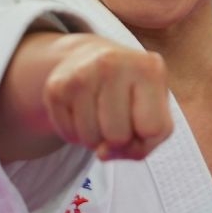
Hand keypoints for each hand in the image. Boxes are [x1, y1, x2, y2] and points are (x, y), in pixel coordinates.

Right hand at [42, 35, 173, 160]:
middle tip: (117, 116)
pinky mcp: (56, 88)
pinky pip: (69, 136)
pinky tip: (83, 112)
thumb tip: (102, 153)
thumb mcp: (155, 113)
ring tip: (100, 114)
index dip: (146, 136)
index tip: (141, 118)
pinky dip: (77, 134)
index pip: (152, 128)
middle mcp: (112, 64)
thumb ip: (142, 145)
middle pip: (118, 136)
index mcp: (148, 68)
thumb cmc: (132, 94)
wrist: (91, 59)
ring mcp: (81, 74)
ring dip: (97, 139)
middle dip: (119, 138)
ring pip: (91, 140)